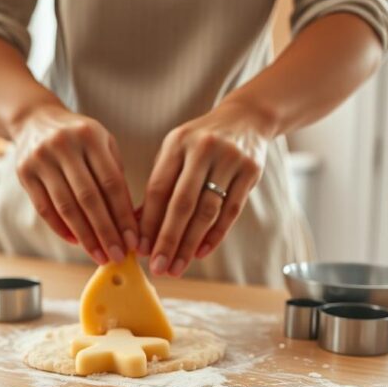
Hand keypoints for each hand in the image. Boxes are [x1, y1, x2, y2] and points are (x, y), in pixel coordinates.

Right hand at [11, 104, 138, 263]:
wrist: (35, 118)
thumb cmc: (79, 137)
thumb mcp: (103, 143)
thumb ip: (116, 175)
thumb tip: (130, 220)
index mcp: (91, 137)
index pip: (111, 182)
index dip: (123, 215)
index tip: (133, 240)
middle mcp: (64, 145)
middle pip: (88, 198)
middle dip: (105, 231)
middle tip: (117, 256)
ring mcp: (41, 159)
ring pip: (66, 206)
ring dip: (84, 236)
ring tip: (99, 255)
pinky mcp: (24, 173)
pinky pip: (44, 208)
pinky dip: (61, 228)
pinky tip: (76, 241)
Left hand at [139, 100, 269, 275]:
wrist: (245, 119)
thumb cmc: (200, 144)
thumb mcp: (175, 155)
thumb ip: (158, 188)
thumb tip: (137, 228)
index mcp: (176, 143)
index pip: (159, 189)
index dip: (149, 222)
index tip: (141, 249)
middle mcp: (202, 149)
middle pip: (182, 203)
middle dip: (168, 239)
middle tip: (159, 267)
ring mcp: (229, 159)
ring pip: (207, 210)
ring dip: (190, 243)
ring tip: (177, 266)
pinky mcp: (250, 171)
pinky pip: (231, 210)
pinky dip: (215, 235)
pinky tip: (201, 253)